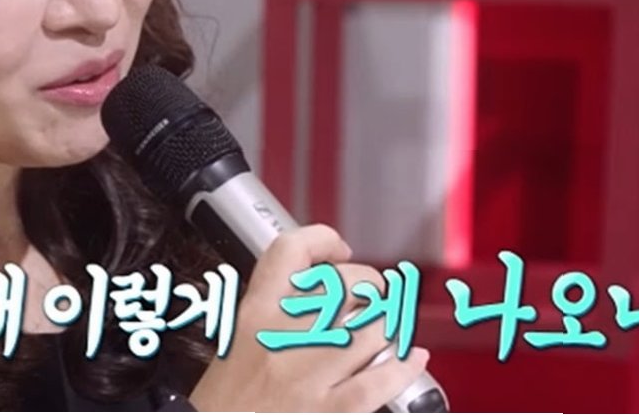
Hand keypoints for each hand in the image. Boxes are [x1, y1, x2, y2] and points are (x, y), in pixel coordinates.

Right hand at [188, 224, 430, 411]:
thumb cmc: (227, 397)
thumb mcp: (234, 336)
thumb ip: (271, 308)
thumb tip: (322, 286)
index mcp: (255, 313)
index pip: (289, 252)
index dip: (322, 240)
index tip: (340, 252)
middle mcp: (281, 337)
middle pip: (344, 286)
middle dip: (372, 287)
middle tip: (374, 297)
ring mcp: (306, 374)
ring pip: (371, 329)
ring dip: (389, 326)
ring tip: (390, 329)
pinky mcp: (326, 411)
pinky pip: (378, 380)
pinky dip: (402, 366)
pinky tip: (411, 358)